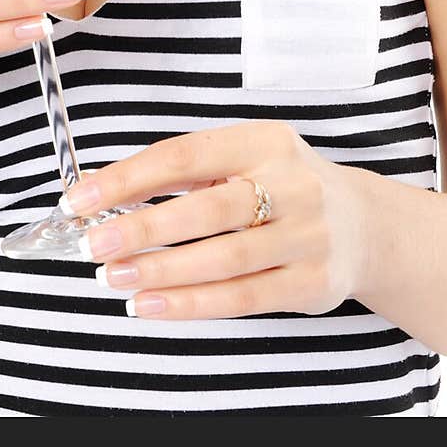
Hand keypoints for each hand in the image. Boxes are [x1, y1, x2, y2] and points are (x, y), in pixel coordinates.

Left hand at [64, 120, 369, 318]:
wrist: (365, 224)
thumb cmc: (282, 186)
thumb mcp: (244, 159)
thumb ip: (185, 174)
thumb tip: (108, 196)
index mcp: (263, 141)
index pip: (183, 155)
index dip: (128, 178)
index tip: (82, 199)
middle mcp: (290, 183)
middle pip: (206, 208)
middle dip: (142, 228)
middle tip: (94, 246)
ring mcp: (307, 235)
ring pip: (224, 258)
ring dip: (161, 271)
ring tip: (114, 278)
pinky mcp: (312, 283)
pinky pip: (243, 298)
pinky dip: (191, 304)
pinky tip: (151, 305)